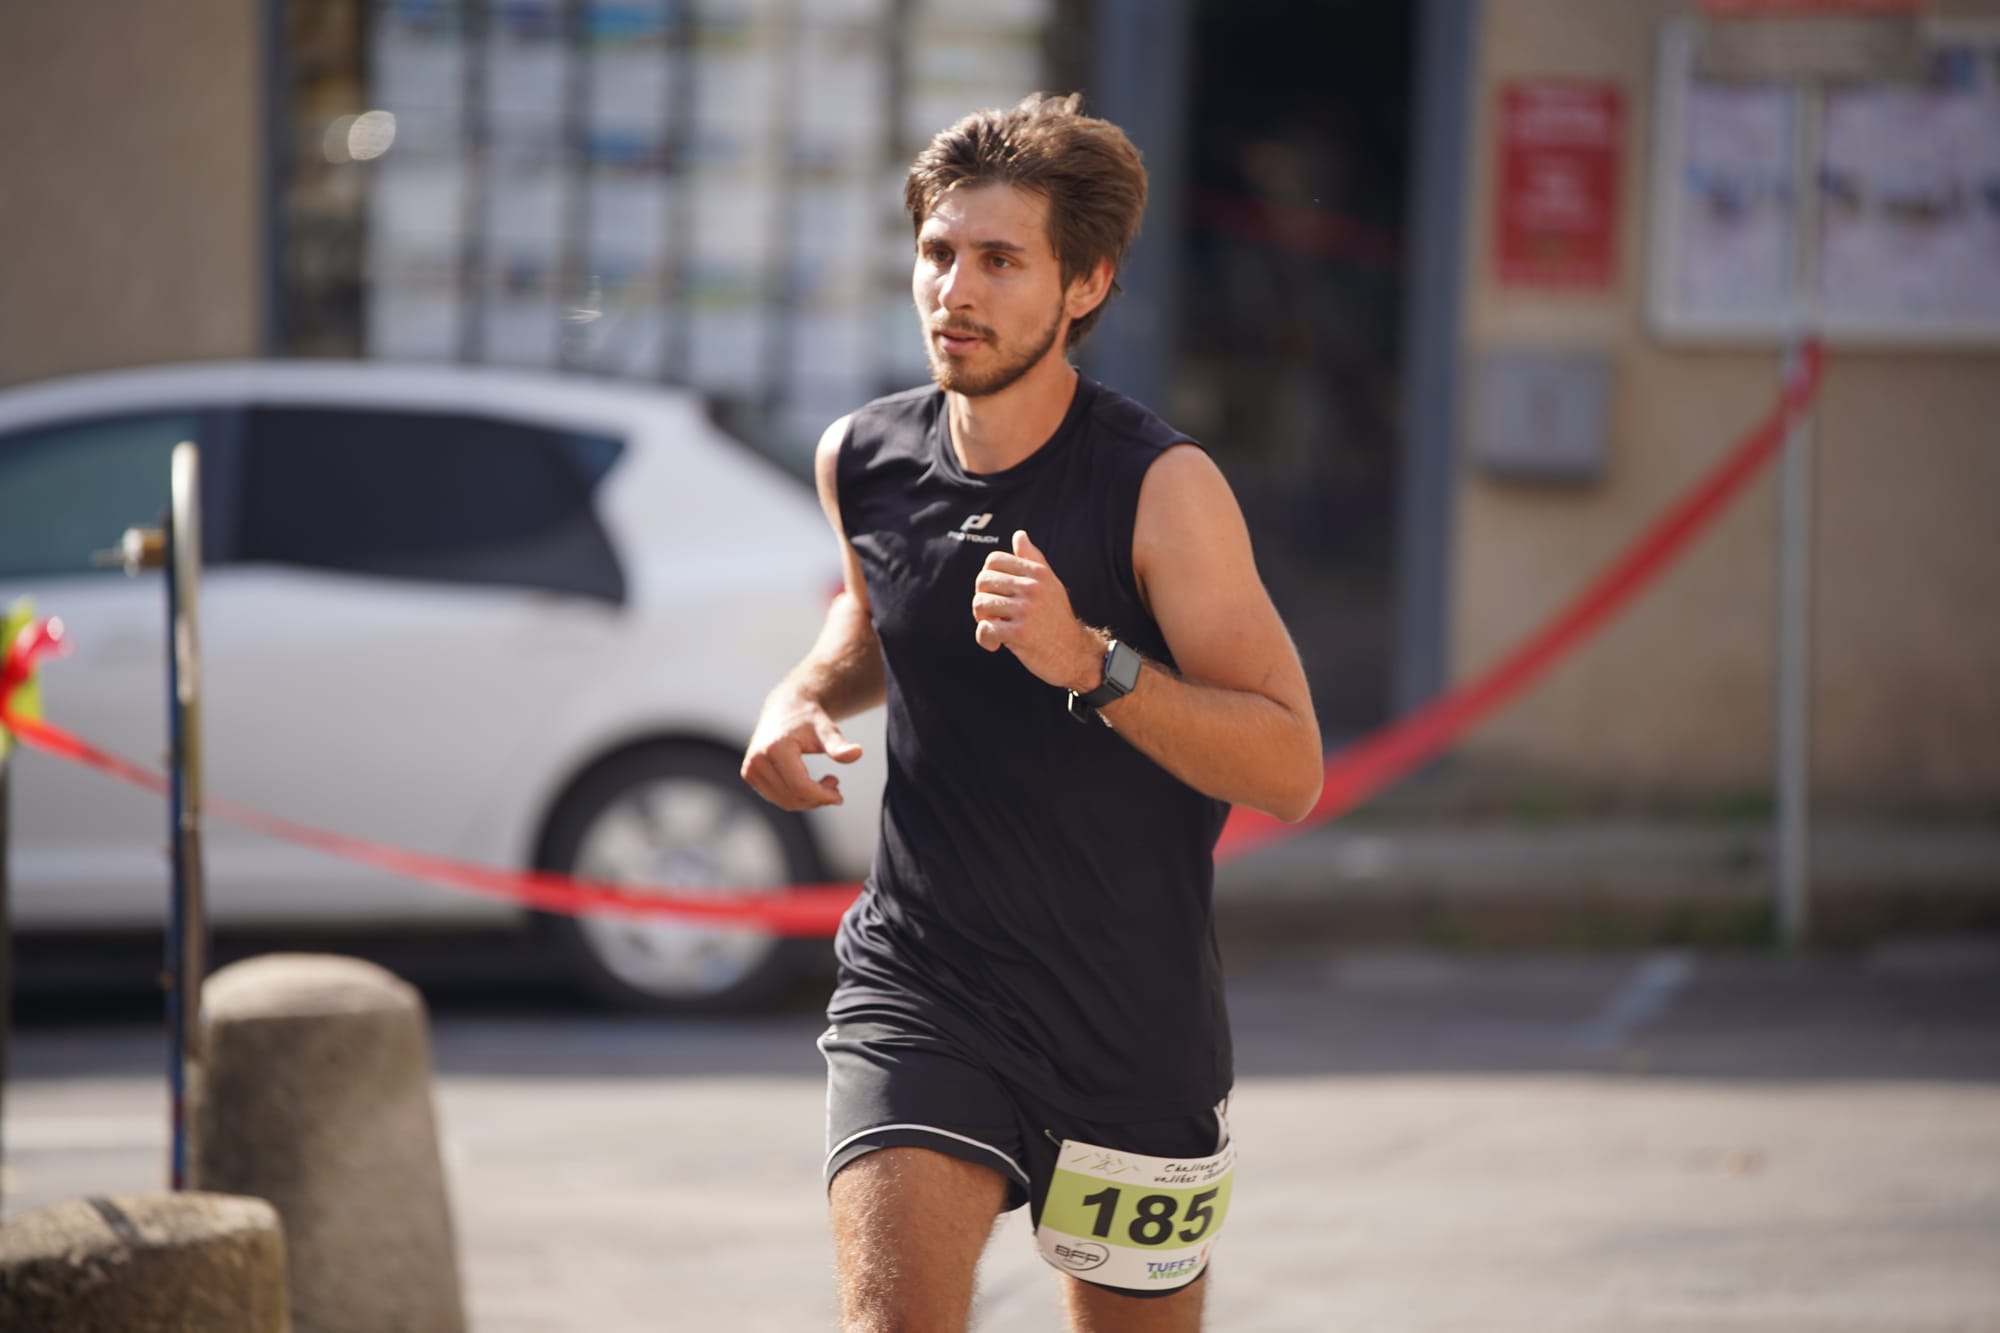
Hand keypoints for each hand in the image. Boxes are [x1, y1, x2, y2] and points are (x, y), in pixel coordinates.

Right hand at [740, 694, 862, 809]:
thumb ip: (838, 745)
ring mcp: (750, 768)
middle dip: (818, 798)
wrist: (784, 707)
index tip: (839, 796)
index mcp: (775, 748)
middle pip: (792, 797)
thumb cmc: (808, 718)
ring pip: (784, 801)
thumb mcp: (826, 729)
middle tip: (835, 784)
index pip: (801, 786)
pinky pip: (777, 797)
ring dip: (808, 800)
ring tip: (826, 782)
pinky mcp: (749, 774)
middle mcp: (757, 760)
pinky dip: (796, 797)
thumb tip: (857, 753)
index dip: (823, 796)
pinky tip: (809, 783)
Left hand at [971, 530, 1102, 690]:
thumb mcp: (1050, 585)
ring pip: (980, 604)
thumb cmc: (1057, 619)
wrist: (1075, 654)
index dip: (988, 578)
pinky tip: (996, 645)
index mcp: (1038, 573)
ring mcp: (1026, 610)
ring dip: (983, 620)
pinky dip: (985, 639)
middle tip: (994, 615)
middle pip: (982, 581)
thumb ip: (1033, 560)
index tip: (997, 595)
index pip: (993, 561)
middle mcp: (1033, 588)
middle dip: (982, 599)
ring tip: (996, 629)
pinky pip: (985, 629)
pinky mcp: (1020, 634)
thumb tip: (1019, 535)